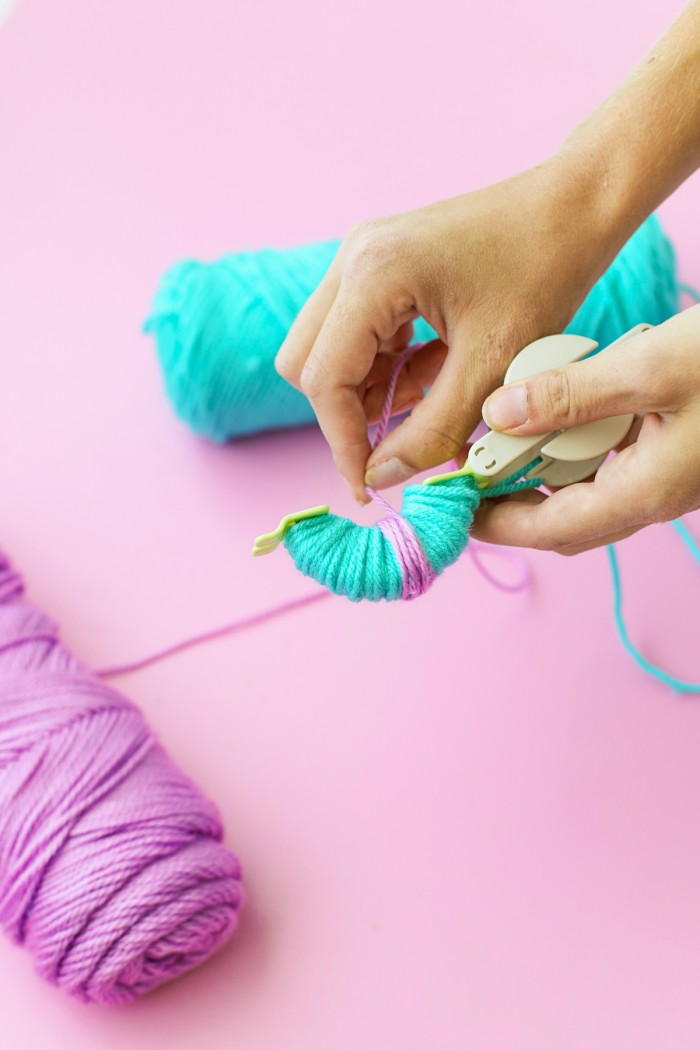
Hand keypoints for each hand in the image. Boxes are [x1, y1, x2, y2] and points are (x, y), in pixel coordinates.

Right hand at [275, 161, 618, 500]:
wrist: (573, 208)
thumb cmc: (542, 272)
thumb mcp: (491, 367)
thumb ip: (432, 430)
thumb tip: (382, 476)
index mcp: (373, 275)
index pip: (323, 378)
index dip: (342, 441)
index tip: (369, 485)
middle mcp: (353, 259)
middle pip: (306, 362)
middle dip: (345, 413)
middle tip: (393, 445)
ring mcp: (361, 257)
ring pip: (327, 349)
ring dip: (366, 390)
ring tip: (425, 405)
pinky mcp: (379, 264)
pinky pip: (355, 332)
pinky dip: (383, 366)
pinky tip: (431, 373)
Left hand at [473, 306, 699, 553]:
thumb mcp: (649, 367)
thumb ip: (571, 395)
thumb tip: (498, 414)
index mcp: (644, 493)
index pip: (550, 530)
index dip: (495, 524)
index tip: (455, 504)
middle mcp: (655, 497)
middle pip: (566, 520)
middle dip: (514, 502)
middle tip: (474, 464)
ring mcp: (667, 478)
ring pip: (590, 492)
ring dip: (547, 471)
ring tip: (510, 433)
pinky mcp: (676, 452)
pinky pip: (615, 465)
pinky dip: (580, 446)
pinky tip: (567, 409)